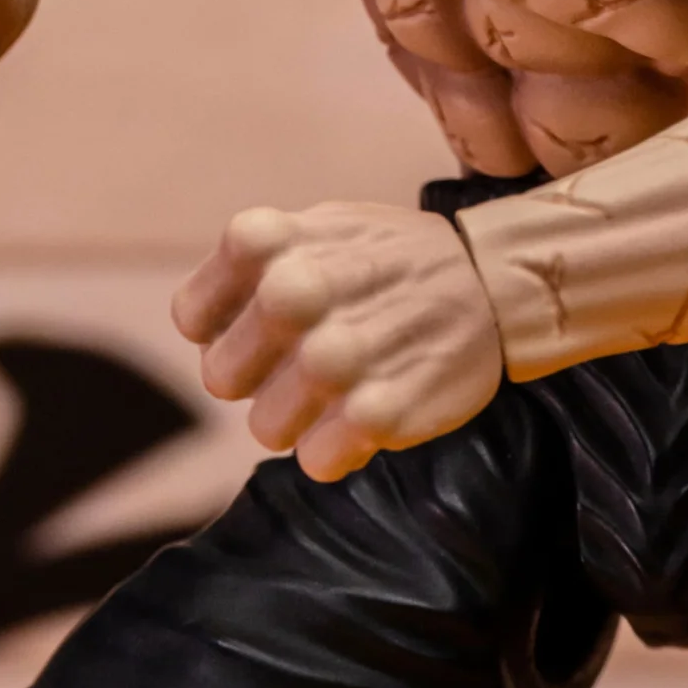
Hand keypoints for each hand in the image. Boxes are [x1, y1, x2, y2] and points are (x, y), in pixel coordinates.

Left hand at [173, 202, 504, 479]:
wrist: (494, 281)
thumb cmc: (390, 260)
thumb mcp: (319, 227)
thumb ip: (254, 266)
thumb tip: (203, 332)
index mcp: (265, 241)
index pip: (193, 319)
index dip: (229, 331)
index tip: (268, 325)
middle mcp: (291, 292)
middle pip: (221, 379)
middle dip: (262, 378)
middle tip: (310, 359)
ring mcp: (335, 356)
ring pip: (266, 428)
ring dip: (304, 417)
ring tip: (347, 384)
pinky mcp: (377, 413)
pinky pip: (318, 461)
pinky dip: (343, 447)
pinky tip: (376, 407)